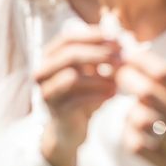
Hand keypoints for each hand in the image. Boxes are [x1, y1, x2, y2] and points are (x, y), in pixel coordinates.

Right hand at [34, 26, 120, 165]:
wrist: (70, 129)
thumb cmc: (83, 94)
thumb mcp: (91, 71)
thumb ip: (101, 54)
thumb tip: (123, 38)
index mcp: (49, 56)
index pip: (68, 38)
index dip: (92, 36)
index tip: (116, 39)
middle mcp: (42, 71)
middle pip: (69, 54)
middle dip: (98, 54)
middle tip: (121, 58)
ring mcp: (46, 91)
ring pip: (72, 76)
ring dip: (100, 76)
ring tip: (119, 80)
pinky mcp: (56, 110)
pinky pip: (78, 99)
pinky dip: (98, 94)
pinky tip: (113, 94)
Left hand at [117, 50, 165, 165]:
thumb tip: (135, 58)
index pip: (163, 73)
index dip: (139, 60)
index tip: (127, 55)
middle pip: (146, 92)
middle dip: (126, 78)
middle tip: (120, 75)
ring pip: (138, 118)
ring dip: (129, 111)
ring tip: (133, 111)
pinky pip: (136, 145)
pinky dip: (128, 135)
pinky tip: (133, 131)